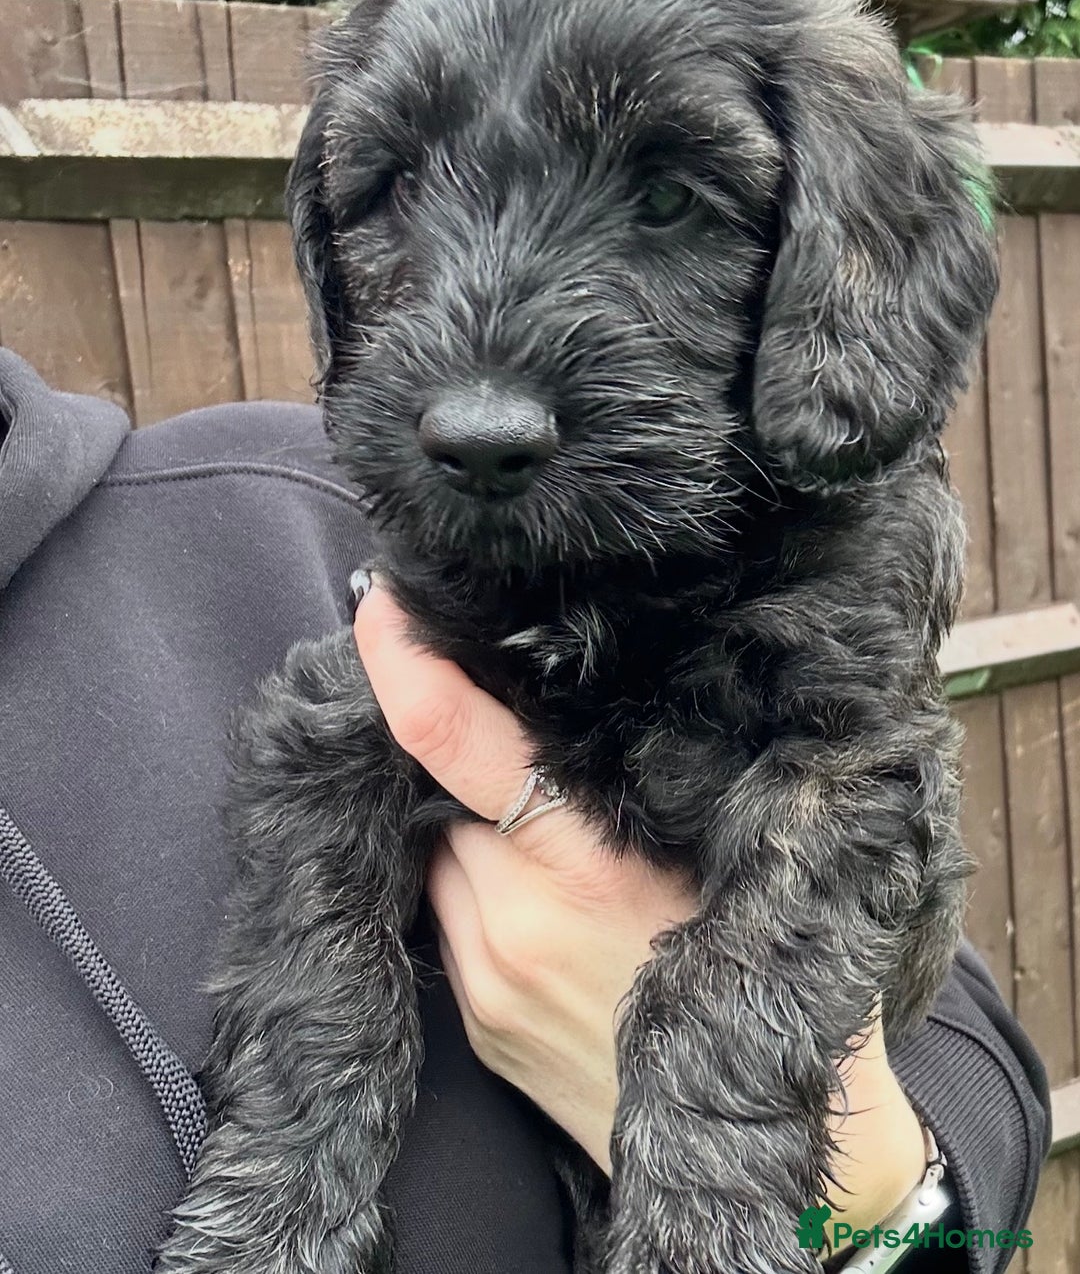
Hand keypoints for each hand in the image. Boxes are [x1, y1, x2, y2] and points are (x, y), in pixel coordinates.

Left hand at [353, 581, 925, 1234]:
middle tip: (540, 781)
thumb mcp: (718, 847)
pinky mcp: (474, 1022)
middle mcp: (514, 916)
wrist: (749, 1134)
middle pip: (447, 798)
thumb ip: (631, 779)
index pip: (456, 736)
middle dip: (476, 776)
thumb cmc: (755, 963)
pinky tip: (550, 928)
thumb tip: (562, 699)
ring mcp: (485, 975)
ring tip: (559, 871)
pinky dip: (483, 900)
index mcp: (585, 859)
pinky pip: (452, 922)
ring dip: (479, 842)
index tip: (379, 602)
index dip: (402, 662)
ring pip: (445, 858)